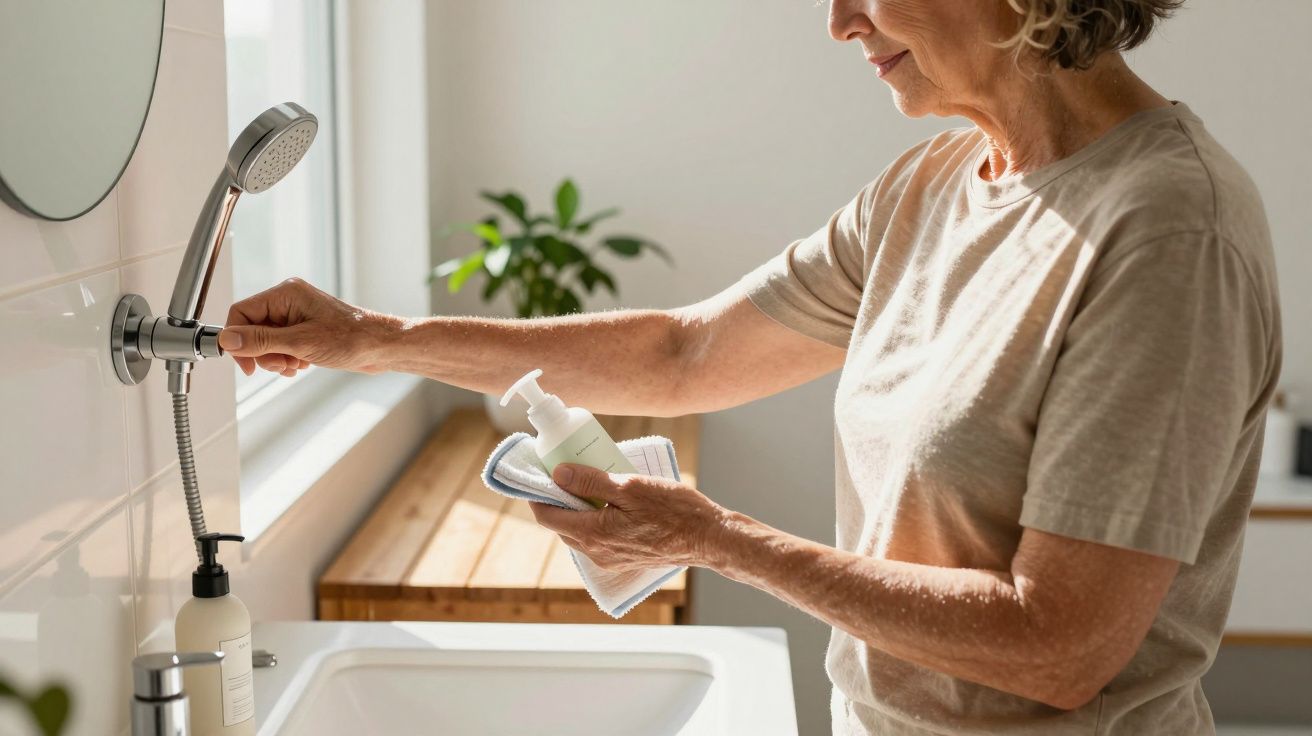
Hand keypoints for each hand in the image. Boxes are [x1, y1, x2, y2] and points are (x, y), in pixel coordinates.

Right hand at [218, 277, 403, 377]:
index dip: (238, 340)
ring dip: (276, 359)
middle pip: (252, 329)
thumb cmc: (351, 339)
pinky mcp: (305, 330)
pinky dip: (287, 359)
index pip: (241, 312)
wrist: (381, 347)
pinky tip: (302, 365)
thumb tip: (228, 340)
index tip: (247, 365)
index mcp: (286, 294)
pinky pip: (281, 346)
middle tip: (282, 364)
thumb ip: (261, 341)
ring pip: (266, 341)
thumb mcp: (300, 343)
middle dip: (262, 353)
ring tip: (296, 365)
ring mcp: (297, 316)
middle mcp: (289, 301)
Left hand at [529, 464, 730, 571]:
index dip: (536, 494)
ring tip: (586, 483)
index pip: (546, 516)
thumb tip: (557, 474)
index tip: (538, 472)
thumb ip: (590, 482)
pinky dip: (593, 520)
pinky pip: (597, 539)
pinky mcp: (624, 559)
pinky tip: (608, 502)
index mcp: (593, 534)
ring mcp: (610, 560)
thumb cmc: (674, 510)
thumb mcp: (629, 486)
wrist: (707, 538)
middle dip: (556, 500)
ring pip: (579, 533)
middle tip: (563, 472)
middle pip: (560, 525)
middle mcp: (597, 553)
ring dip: (576, 510)